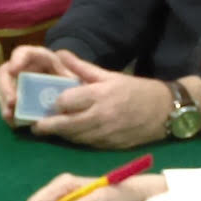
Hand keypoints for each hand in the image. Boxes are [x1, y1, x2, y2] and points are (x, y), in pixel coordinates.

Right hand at [0, 45, 74, 125]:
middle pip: (5, 73)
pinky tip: (13, 123)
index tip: (13, 71)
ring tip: (9, 116)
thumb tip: (71, 81)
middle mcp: (23, 69)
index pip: (24, 53)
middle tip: (12, 102)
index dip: (17, 59)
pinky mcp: (14, 99)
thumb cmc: (71, 81)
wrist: (71, 94)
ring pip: (1, 89)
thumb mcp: (74, 76)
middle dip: (6, 87)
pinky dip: (8, 114)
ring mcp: (16, 84)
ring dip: (3, 103)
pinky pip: (5, 105)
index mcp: (38, 59)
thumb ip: (72, 77)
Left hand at [29, 51, 172, 148]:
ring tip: (49, 129)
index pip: (67, 101)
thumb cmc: (137, 90)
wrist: (165, 112)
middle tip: (35, 125)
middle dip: (48, 126)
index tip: (48, 101)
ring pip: (75, 137)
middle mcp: (101, 116)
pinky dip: (77, 140)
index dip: (56, 102)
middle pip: (67, 124)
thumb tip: (60, 54)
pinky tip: (70, 135)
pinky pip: (87, 145)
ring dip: (61, 134)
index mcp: (101, 95)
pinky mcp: (110, 147)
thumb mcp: (110, 75)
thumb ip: (82, 68)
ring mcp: (106, 134)